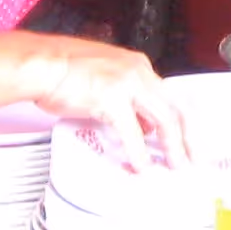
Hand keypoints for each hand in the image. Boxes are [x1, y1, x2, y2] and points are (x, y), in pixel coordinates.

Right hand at [24, 38, 187, 167]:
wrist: (40, 64)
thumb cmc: (62, 71)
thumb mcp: (103, 77)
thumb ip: (125, 96)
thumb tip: (139, 124)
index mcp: (137, 65)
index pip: (168, 97)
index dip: (179, 122)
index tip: (184, 140)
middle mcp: (138, 71)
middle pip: (173, 109)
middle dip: (185, 138)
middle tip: (190, 159)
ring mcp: (127, 84)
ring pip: (163, 119)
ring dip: (171, 146)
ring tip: (174, 165)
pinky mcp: (112, 99)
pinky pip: (133, 133)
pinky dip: (139, 152)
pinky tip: (140, 165)